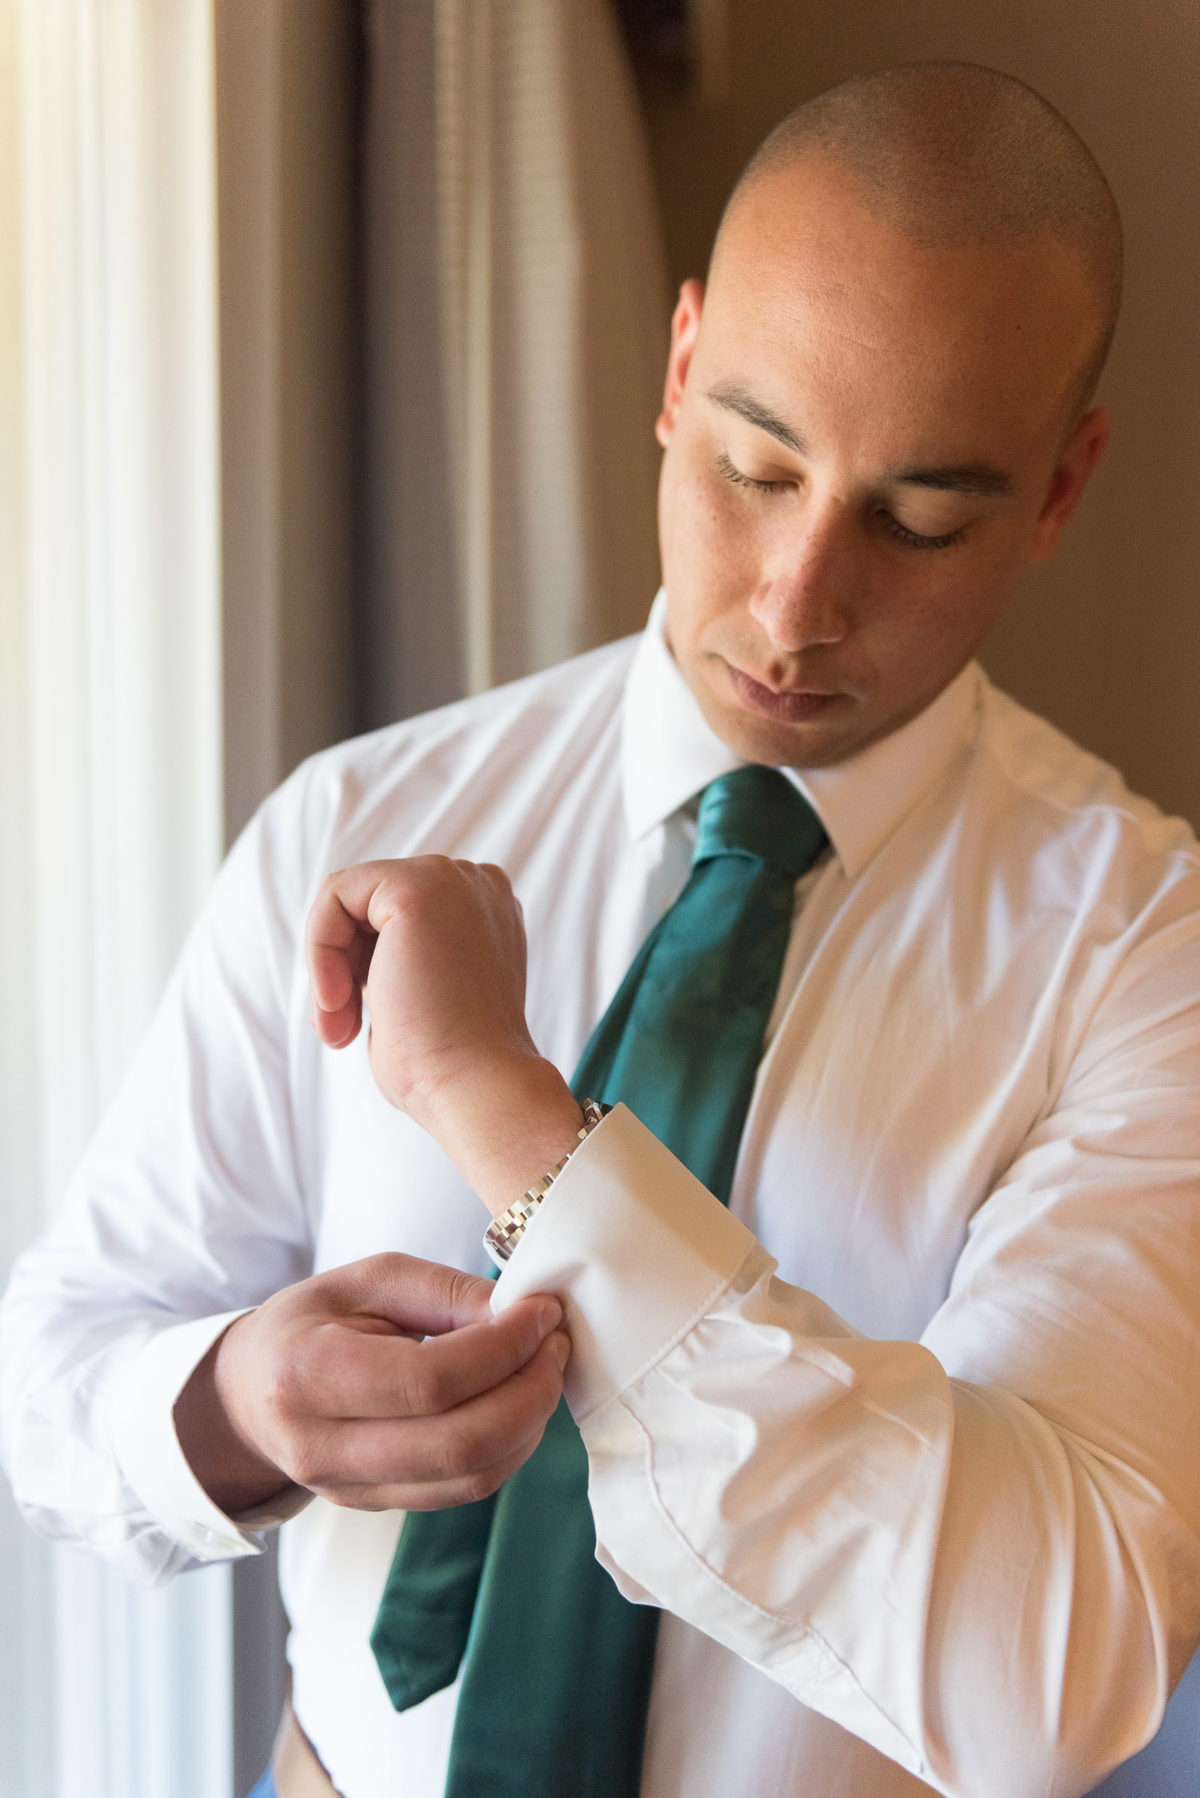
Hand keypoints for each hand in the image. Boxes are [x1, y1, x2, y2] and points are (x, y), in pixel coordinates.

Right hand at [174, 1253, 568, 1514]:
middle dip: (529, 1392)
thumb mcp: (365, 1280)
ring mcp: (348, 1490)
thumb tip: (519, 1311)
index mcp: (307, 1376)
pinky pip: (464, 1491)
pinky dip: (509, 1448)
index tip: (542, 1311)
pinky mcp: (377, 1507)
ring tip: (543, 1368)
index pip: (428, 1380)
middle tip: (554, 1344)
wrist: (249, 1394)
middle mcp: (322, 1448)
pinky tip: (518, 1402)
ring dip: (529, 1423)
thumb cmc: (311, 1324)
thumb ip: (442, 1291)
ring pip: (471, 1478)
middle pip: (458, 1444)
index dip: (502, 1348)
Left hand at [304, 858, 584, 1213]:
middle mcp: (478, 886)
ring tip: (342, 1025)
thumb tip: (356, 956)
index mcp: (487, 913)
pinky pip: (335, 895)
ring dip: (330, 965)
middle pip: (370, 905)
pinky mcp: (417, 886)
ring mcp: (453, 880)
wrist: (474, 1085)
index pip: (395, 917)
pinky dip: (321, 950)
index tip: (358, 1025)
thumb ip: (401, 959)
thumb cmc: (447, 1061)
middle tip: (343, 1031)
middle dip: (343, 967)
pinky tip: (338, 1000)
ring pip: (348, 898)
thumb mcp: (422, 995)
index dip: (363, 967)